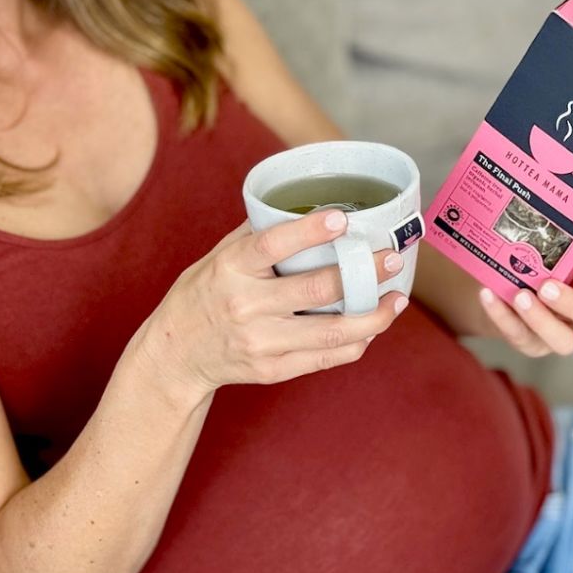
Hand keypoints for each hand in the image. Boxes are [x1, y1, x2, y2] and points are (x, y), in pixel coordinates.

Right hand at [138, 209, 407, 399]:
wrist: (175, 354)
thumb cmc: (202, 295)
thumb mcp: (217, 257)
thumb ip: (257, 234)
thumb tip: (305, 202)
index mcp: (229, 269)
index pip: (272, 246)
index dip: (309, 231)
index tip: (342, 218)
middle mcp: (244, 306)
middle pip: (315, 291)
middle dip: (363, 273)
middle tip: (392, 258)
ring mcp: (260, 342)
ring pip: (330, 332)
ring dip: (372, 316)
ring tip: (396, 299)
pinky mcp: (272, 370)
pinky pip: (324, 358)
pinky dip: (355, 343)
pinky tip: (371, 328)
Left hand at [476, 239, 572, 357]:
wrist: (501, 293)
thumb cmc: (531, 269)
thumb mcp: (542, 254)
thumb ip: (550, 243)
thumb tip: (537, 210)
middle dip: (572, 303)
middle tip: (547, 286)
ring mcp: (559, 333)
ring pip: (562, 340)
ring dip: (540, 318)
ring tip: (519, 296)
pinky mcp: (532, 344)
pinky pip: (520, 336)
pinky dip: (503, 316)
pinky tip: (489, 296)